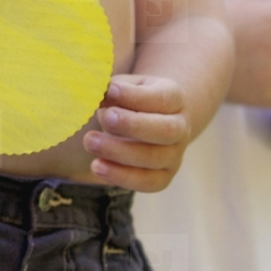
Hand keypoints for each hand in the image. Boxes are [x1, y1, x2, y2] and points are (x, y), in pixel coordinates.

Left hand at [83, 75, 188, 191]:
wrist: (150, 122)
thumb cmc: (131, 101)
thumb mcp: (125, 88)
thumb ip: (112, 90)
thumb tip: (95, 91)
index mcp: (174, 98)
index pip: (161, 99)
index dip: (135, 97)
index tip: (109, 91)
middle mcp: (181, 127)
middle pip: (166, 131)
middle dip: (133, 125)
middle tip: (105, 117)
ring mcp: (175, 154)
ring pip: (154, 158)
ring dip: (120, 152)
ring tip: (89, 142)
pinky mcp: (164, 176)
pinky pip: (148, 182)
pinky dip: (122, 176)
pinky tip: (97, 166)